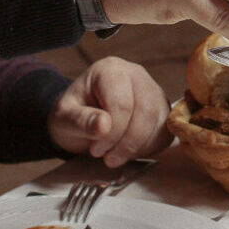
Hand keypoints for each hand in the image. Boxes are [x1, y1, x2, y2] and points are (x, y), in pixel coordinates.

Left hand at [48, 57, 170, 167]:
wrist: (81, 119)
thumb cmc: (72, 115)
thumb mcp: (63, 118)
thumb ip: (80, 121)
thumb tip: (103, 125)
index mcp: (110, 70)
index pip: (122, 103)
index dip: (112, 133)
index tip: (96, 150)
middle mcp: (136, 75)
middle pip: (145, 112)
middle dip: (127, 143)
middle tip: (108, 158)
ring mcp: (153, 90)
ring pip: (159, 122)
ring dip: (138, 147)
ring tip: (115, 155)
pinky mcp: (162, 108)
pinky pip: (166, 131)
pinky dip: (149, 147)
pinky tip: (129, 151)